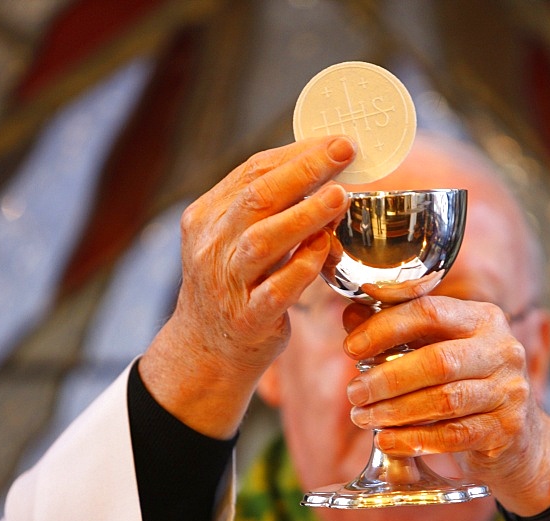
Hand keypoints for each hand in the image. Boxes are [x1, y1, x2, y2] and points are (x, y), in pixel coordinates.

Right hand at [140, 136, 354, 437]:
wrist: (205, 351)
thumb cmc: (233, 285)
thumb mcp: (234, 239)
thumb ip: (267, 208)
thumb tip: (322, 167)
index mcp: (207, 216)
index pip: (252, 172)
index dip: (297, 153)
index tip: (337, 141)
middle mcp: (212, 246)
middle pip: (256, 197)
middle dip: (304, 170)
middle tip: (345, 152)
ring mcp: (227, 283)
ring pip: (263, 241)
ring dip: (305, 215)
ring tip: (340, 196)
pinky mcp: (248, 318)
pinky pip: (277, 290)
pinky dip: (302, 267)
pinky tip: (325, 249)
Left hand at [342, 296, 549, 520]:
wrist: (519, 437)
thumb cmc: (468, 384)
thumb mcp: (439, 350)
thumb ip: (398, 331)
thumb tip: (351, 316)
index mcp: (483, 318)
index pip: (430, 311)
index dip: (385, 328)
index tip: (351, 347)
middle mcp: (503, 350)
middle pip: (437, 361)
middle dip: (387, 378)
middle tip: (355, 393)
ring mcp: (510, 391)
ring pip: (444, 401)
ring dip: (395, 411)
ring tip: (363, 417)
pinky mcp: (507, 429)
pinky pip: (452, 436)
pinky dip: (414, 439)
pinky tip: (386, 440)